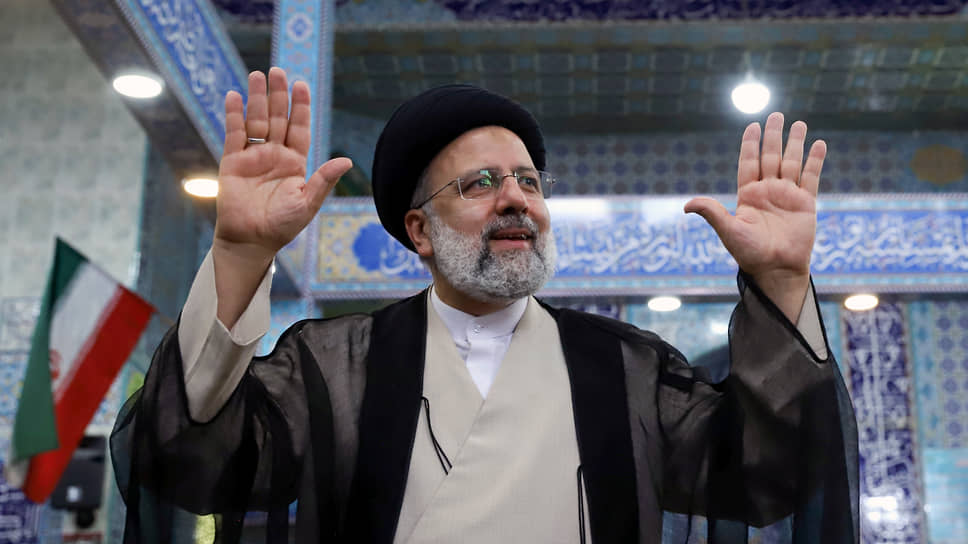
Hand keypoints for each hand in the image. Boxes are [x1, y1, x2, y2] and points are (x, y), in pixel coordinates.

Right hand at [215, 67, 352, 261]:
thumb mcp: (307, 203)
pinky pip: (234, 134)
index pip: (299, 128)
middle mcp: (275, 155)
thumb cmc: (282, 226)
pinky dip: (234, 115)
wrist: (251, 241)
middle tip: (277, 71)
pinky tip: (234, 96)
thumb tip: (346, 161)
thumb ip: (323, 180)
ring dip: (256, 98)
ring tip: (257, 75)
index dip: (300, 106)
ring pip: (256, 121)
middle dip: (278, 94)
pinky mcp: (232, 162)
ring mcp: (253, 156)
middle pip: (278, 118)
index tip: (302, 85)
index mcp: (295, 162)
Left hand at [684, 112, 825, 320]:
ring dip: (795, 143)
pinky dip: (814, 161)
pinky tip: (818, 144)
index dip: (750, 144)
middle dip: (773, 136)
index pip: (748, 162)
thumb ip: (712, 213)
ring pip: (792, 163)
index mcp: (748, 195)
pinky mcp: (806, 203)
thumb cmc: (750, 253)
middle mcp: (768, 191)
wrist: (776, 270)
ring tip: (799, 123)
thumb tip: (687, 205)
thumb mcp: (728, 230)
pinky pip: (811, 178)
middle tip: (776, 115)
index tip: (753, 125)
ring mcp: (787, 196)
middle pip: (770, 157)